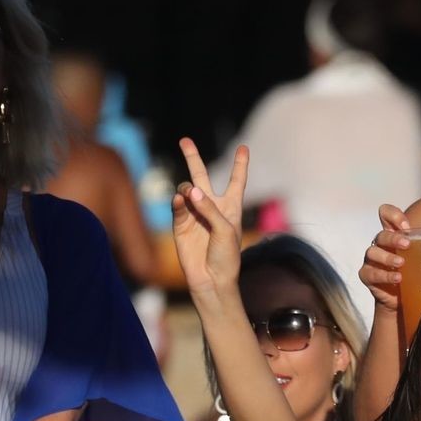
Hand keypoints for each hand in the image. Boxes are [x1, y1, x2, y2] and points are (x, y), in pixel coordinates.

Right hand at [172, 138, 246, 304]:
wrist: (212, 280)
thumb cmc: (226, 256)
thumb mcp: (226, 230)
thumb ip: (209, 208)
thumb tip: (189, 190)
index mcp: (231, 207)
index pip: (236, 181)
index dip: (240, 164)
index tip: (243, 147)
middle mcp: (212, 207)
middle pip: (201, 176)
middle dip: (193, 158)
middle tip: (184, 140)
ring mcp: (195, 214)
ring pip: (186, 190)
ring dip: (187, 187)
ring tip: (188, 193)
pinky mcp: (180, 225)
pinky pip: (177, 207)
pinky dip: (178, 202)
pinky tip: (180, 199)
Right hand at [360, 204, 411, 311]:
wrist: (401, 302)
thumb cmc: (414, 274)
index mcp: (394, 235)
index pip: (386, 215)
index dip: (393, 215)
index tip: (406, 225)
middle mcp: (381, 245)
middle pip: (381, 234)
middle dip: (393, 238)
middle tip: (407, 244)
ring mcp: (373, 261)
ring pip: (373, 252)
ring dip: (387, 257)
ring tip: (401, 263)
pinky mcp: (368, 276)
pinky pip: (371, 273)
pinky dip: (384, 275)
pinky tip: (397, 278)